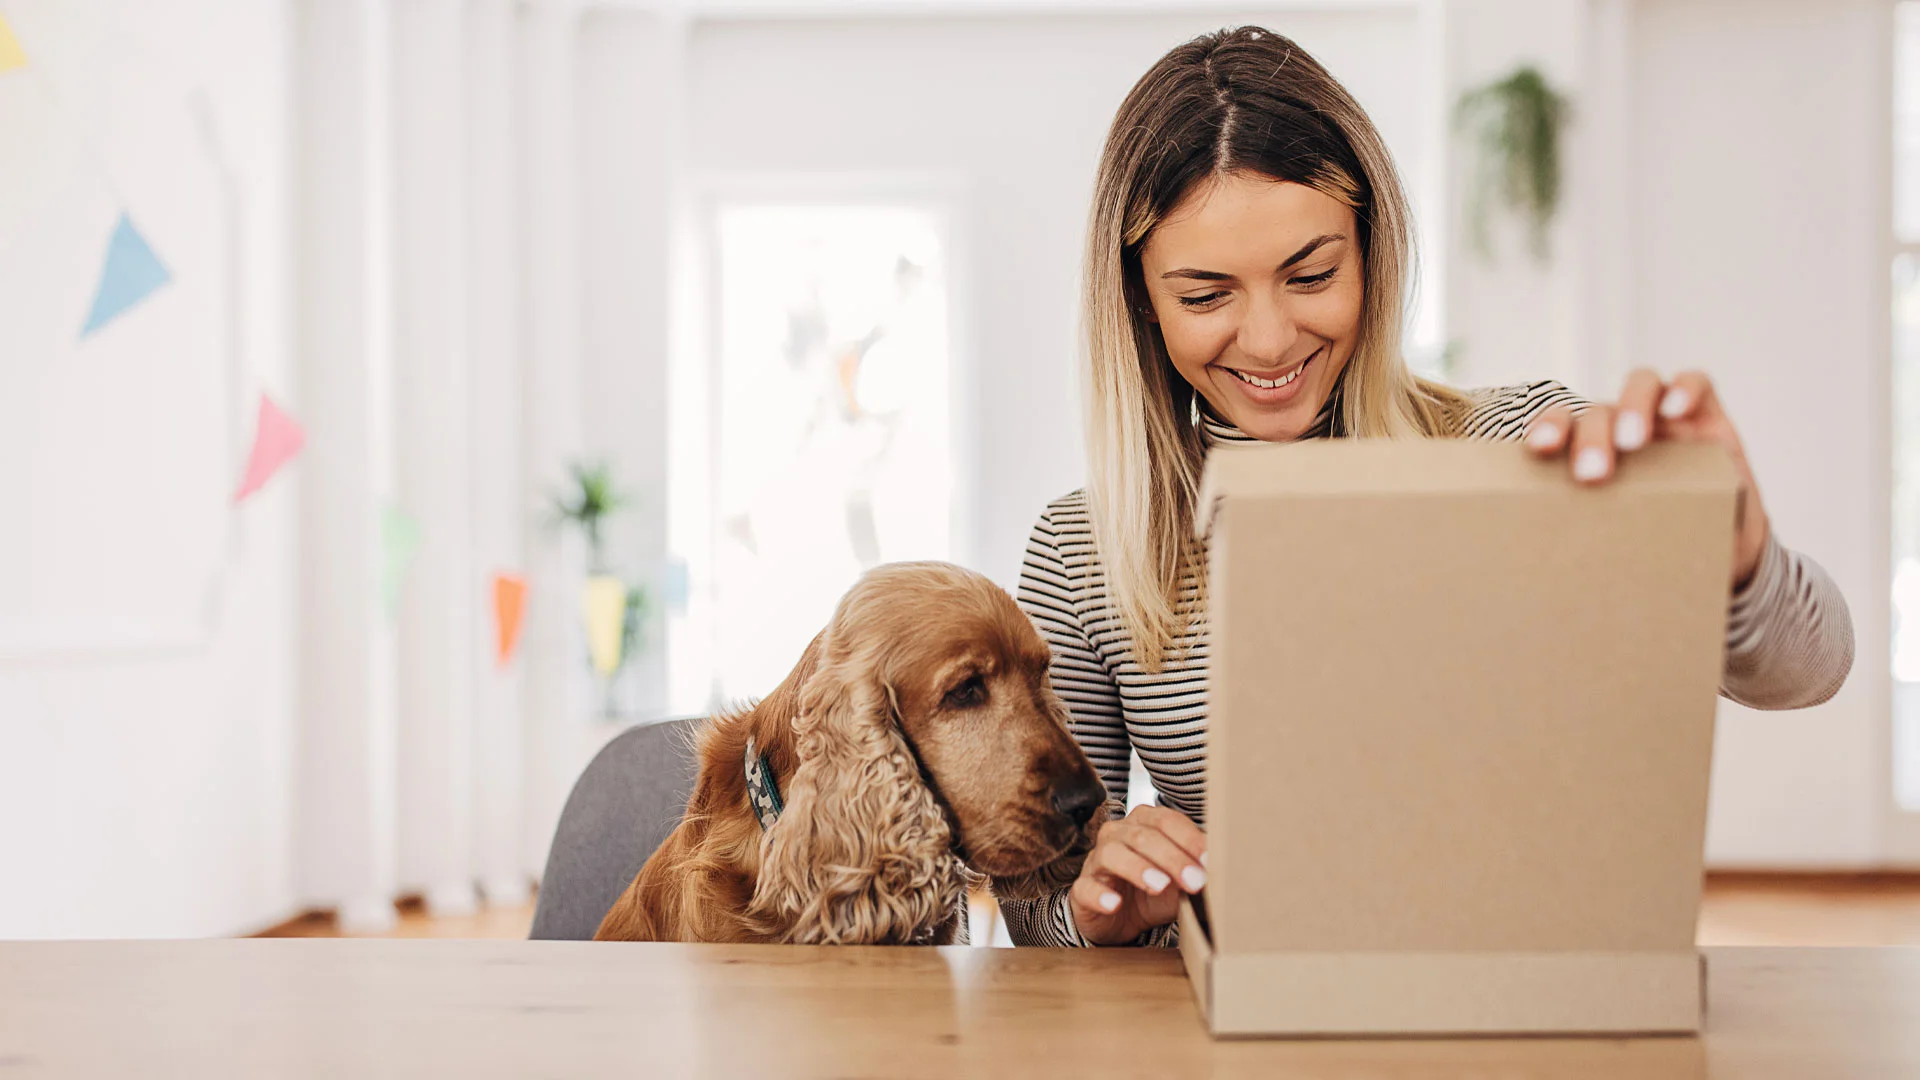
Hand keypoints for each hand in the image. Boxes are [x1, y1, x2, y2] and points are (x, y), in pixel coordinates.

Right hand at [1069, 805, 1207, 945]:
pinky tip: (1114, 903)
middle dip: (1172, 858)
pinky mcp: (1082, 890)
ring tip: (1159, 886)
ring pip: (1112, 854)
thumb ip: (1199, 870)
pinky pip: (1086, 887)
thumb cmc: (1154, 891)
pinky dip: (1100, 894)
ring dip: (1138, 868)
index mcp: (1144, 824)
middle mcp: (1117, 835)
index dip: (1189, 839)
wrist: (1122, 919)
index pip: (1166, 821)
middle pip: (1143, 837)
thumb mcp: (1181, 880)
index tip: (1209, 861)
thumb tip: (1228, 867)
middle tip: (1194, 880)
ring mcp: (1097, 861)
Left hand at [1524, 369, 1769, 587]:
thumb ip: (1589, 536)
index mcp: (1590, 453)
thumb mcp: (1622, 540)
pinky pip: (1696, 383)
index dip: (1548, 428)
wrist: (1724, 551)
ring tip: (1632, 442)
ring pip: (1641, 385)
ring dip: (1631, 407)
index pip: (1562, 425)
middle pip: (1599, 411)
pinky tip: (1675, 411)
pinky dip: (1684, 390)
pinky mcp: (1707, 415)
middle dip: (1591, 436)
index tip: (1539, 450)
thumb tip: (1543, 578)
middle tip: (1592, 474)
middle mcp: (1623, 429)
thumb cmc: (1659, 544)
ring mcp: (1665, 418)